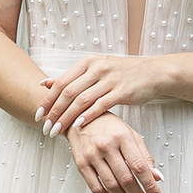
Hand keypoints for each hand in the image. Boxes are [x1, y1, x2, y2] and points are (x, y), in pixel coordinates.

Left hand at [37, 52, 169, 135]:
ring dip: (67, 117)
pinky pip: (100, 105)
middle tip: (45, 127)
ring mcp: (110, 79)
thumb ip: (71, 77)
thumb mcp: (95, 70)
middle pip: (68, 92)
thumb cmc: (122, 74)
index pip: (61, 82)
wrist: (154, 73)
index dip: (48, 100)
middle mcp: (97, 68)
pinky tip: (78, 126)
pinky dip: (87, 116)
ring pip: (82, 100)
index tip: (38, 115)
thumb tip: (44, 83)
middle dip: (54, 112)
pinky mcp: (122, 91)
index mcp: (88, 62)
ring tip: (57, 130)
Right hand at [67, 112, 161, 192]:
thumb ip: (145, 156)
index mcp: (122, 137)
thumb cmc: (108, 126)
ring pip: (112, 186)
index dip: (150, 186)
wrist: (80, 117)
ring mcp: (92, 156)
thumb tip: (156, 177)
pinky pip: (96, 188)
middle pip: (126, 179)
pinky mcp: (81, 164)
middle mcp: (106, 146)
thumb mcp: (131, 135)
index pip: (140, 167)